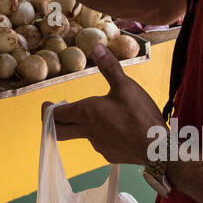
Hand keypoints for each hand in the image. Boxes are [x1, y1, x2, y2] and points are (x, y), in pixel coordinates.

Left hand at [50, 44, 164, 164]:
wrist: (157, 149)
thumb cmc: (139, 115)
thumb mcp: (125, 86)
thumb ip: (109, 67)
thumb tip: (96, 47)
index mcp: (86, 113)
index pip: (56, 115)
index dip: (48, 110)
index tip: (46, 105)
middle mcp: (87, 131)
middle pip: (59, 132)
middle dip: (52, 123)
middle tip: (53, 114)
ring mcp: (98, 145)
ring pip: (82, 136)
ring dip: (81, 126)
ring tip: (94, 115)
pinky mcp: (110, 154)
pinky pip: (99, 143)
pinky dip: (100, 135)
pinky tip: (115, 128)